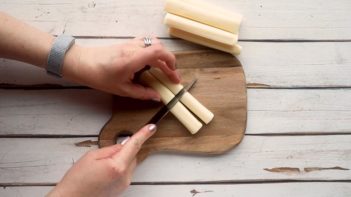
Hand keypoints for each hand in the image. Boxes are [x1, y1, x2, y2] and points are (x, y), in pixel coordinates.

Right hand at [47, 124, 156, 196]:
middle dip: (122, 150)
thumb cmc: (77, 181)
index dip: (143, 134)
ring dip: (119, 160)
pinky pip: (125, 172)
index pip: (134, 145)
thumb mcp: (91, 156)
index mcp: (117, 166)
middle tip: (104, 155)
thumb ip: (111, 149)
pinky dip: (118, 168)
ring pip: (129, 163)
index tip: (151, 127)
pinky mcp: (122, 189)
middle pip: (132, 155)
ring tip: (100, 167)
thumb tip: (124, 145)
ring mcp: (124, 184)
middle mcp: (124, 177)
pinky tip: (103, 173)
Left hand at [63, 37, 179, 99]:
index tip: (174, 77)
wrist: (82, 63)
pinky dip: (153, 50)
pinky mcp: (127, 43)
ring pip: (154, 43)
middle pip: (160, 49)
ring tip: (163, 69)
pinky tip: (151, 61)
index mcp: (133, 59)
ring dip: (162, 55)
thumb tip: (157, 97)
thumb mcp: (122, 90)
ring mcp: (130, 43)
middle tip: (171, 77)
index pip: (159, 53)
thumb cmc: (99, 76)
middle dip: (169, 63)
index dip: (171, 63)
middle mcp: (134, 48)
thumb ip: (142, 93)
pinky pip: (146, 42)